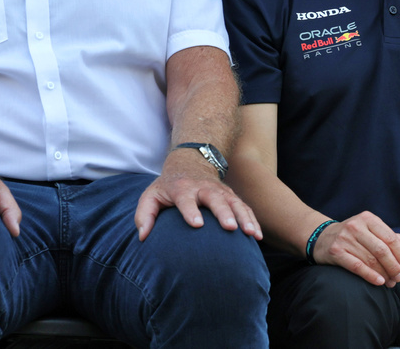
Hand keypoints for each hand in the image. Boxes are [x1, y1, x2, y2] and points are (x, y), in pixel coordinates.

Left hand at [134, 168, 260, 241]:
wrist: (191, 162)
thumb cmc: (168, 186)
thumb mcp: (151, 195)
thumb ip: (145, 214)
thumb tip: (143, 237)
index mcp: (182, 189)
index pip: (186, 199)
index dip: (191, 211)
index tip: (196, 225)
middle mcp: (204, 188)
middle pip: (215, 199)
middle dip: (224, 213)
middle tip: (230, 228)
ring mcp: (220, 191)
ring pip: (234, 203)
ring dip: (244, 217)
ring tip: (250, 234)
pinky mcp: (231, 196)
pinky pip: (244, 208)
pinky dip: (252, 220)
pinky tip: (256, 236)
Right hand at [312, 211, 399, 287]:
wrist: (322, 237)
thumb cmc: (353, 235)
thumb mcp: (371, 231)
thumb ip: (391, 238)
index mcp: (368, 219)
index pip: (390, 237)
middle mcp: (356, 226)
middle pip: (381, 250)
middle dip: (393, 266)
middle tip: (399, 278)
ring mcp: (345, 238)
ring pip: (370, 259)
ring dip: (384, 274)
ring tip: (391, 283)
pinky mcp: (335, 251)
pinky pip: (356, 266)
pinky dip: (370, 275)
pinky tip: (379, 282)